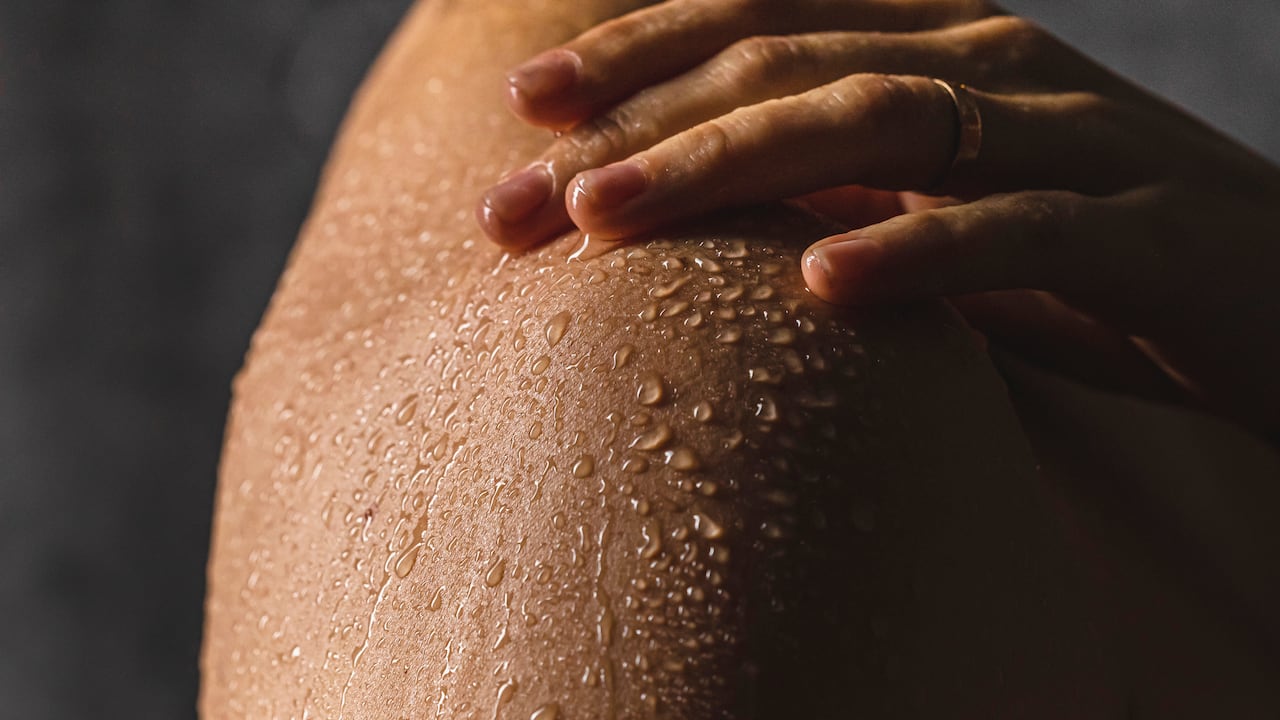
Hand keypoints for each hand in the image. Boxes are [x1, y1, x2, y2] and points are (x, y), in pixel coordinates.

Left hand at [476, 0, 1279, 440]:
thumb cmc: (1095, 262)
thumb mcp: (945, 210)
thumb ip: (849, 189)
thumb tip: (712, 214)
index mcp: (942, 48)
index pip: (769, 20)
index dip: (641, 53)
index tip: (525, 106)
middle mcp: (996, 65)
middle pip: (788, 67)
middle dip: (637, 127)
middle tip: (509, 201)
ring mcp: (1074, 136)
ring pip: (878, 121)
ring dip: (728, 167)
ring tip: (605, 221)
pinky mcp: (1145, 229)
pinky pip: (1019, 232)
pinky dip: (919, 252)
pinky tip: (823, 288)